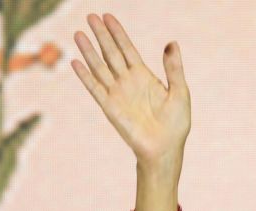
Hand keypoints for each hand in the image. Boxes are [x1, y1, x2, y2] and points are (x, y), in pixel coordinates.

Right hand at [71, 13, 189, 166]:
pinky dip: (85, 76)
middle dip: (101, 35)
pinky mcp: (110, 107)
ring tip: (79, 33)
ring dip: (89, 50)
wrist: (165, 149)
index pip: (127, 49)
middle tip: (91, 16)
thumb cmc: (176, 124)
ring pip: (100, 67)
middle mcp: (127, 82)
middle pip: (110, 53)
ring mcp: (117, 93)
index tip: (108, 16)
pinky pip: (95, 88)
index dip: (118, 33)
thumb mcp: (180, 91)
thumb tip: (171, 43)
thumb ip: (174, 68)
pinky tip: (75, 61)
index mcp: (144, 76)